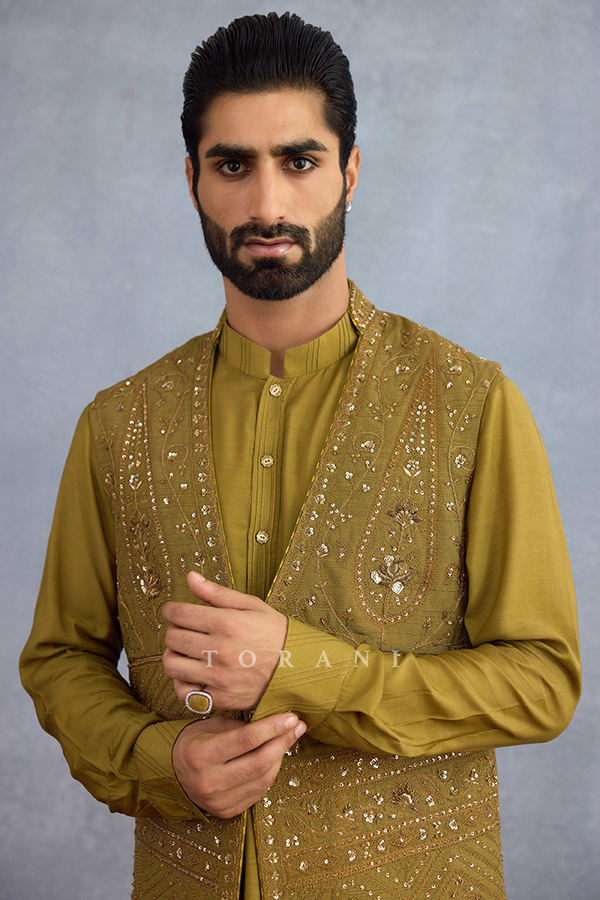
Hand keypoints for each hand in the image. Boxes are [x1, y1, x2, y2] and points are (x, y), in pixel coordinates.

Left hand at [162, 572, 287, 710]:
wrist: (298, 666)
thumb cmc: (274, 632)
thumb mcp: (251, 605)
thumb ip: (217, 593)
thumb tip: (190, 577)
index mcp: (227, 622)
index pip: (179, 614)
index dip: (170, 610)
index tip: (172, 611)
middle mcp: (220, 650)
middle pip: (172, 638)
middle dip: (173, 631)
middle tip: (183, 630)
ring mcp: (219, 676)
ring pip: (172, 665)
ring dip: (173, 656)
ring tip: (185, 652)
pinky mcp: (221, 697)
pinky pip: (185, 692)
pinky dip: (182, 682)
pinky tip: (192, 673)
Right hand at [172, 712, 305, 817]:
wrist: (173, 772)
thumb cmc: (196, 742)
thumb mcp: (212, 726)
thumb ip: (241, 726)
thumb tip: (276, 722)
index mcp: (202, 754)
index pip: (246, 739)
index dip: (273, 727)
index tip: (291, 717)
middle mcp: (209, 781)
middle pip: (259, 762)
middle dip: (283, 742)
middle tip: (297, 726)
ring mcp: (218, 800)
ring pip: (263, 779)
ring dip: (281, 757)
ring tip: (288, 740)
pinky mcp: (226, 812)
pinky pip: (258, 792)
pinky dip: (271, 773)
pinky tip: (275, 758)